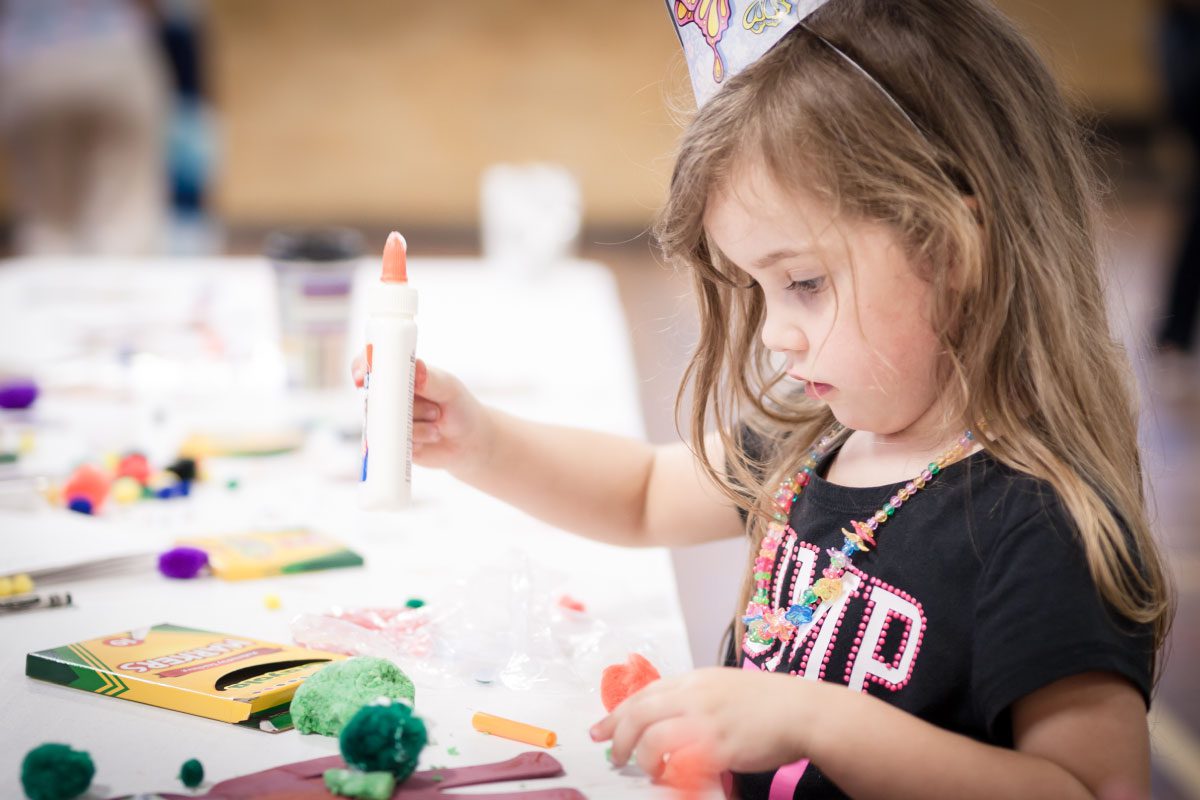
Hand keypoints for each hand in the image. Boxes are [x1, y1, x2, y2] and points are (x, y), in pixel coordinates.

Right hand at [351, 353, 492, 475]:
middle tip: (435, 412)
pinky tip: (431, 437)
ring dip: (416, 425)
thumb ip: (432, 379)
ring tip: (437, 423)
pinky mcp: (392, 441)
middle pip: (375, 397)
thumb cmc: (459, 407)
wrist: (468, 441)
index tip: (363, 378)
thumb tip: (416, 368)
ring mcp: (389, 419)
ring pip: (386, 422)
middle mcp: (390, 395)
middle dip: (405, 407)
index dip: (362, 367)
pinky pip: (392, 442)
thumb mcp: (450, 389)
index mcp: (401, 374)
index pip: (373, 364)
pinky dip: (415, 441)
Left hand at [589, 667, 823, 780]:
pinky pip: (680, 762)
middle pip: (639, 713)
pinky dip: (669, 773)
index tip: (599, 729)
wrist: (802, 710)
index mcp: (694, 680)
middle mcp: (694, 695)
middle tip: (611, 755)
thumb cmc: (769, 702)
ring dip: (642, 759)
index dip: (616, 714)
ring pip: (652, 738)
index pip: (644, 694)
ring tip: (646, 771)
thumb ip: (696, 699)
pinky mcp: (719, 746)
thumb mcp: (725, 687)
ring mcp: (705, 720)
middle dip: (617, 736)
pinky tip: (671, 779)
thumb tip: (670, 718)